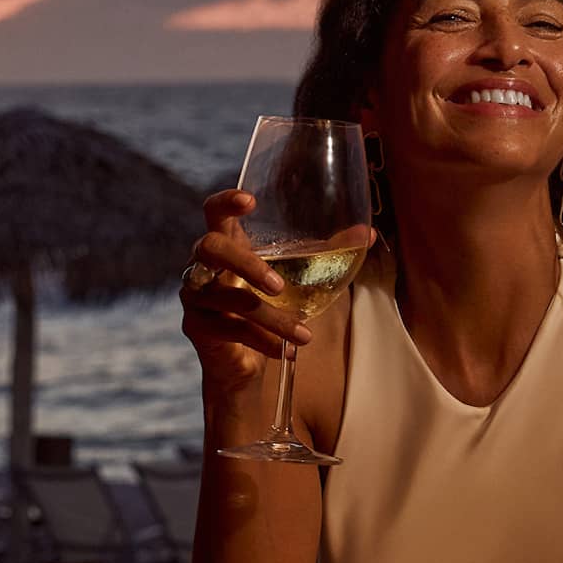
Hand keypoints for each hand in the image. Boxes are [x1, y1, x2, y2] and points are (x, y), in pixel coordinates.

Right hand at [181, 188, 310, 396]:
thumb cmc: (269, 307)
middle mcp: (202, 265)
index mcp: (226, 244)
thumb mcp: (298, 278)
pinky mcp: (197, 326)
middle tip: (279, 285)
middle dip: (246, 264)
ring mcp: (195, 296)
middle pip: (211, 248)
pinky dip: (262, 341)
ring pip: (230, 299)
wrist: (243, 361)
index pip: (214, 211)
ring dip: (271, 317)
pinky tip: (285, 351)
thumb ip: (326, 253)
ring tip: (303, 334)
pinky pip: (230, 329)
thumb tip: (366, 234)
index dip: (226, 202)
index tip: (251, 201)